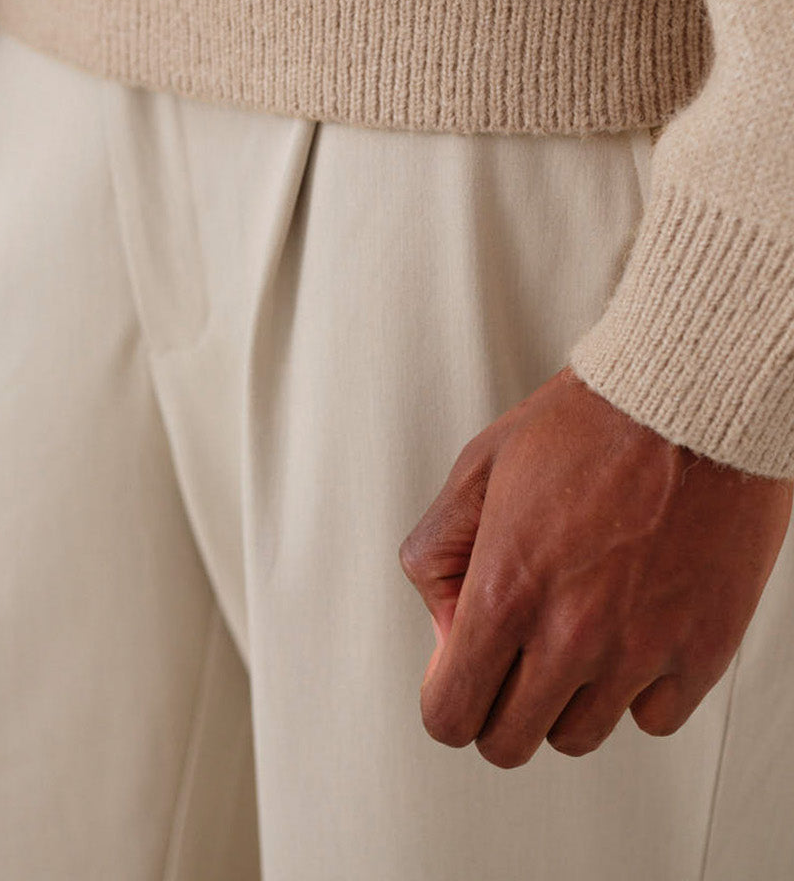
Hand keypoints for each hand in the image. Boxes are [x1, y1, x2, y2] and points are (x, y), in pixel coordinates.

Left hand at [399, 365, 792, 767]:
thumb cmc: (587, 423)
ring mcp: (639, 651)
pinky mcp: (701, 652)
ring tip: (579, 629)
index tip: (461, 674)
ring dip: (568, 696)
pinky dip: (638, 689)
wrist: (691, 399)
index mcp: (505, 589)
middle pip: (510, 742)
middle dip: (499, 705)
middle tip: (514, 657)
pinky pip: (652, 718)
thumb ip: (440, 555)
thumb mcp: (478, 467)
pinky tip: (632, 631)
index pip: (451, 715)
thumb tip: (446, 628)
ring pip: (579, 735)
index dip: (448, 700)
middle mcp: (570, 635)